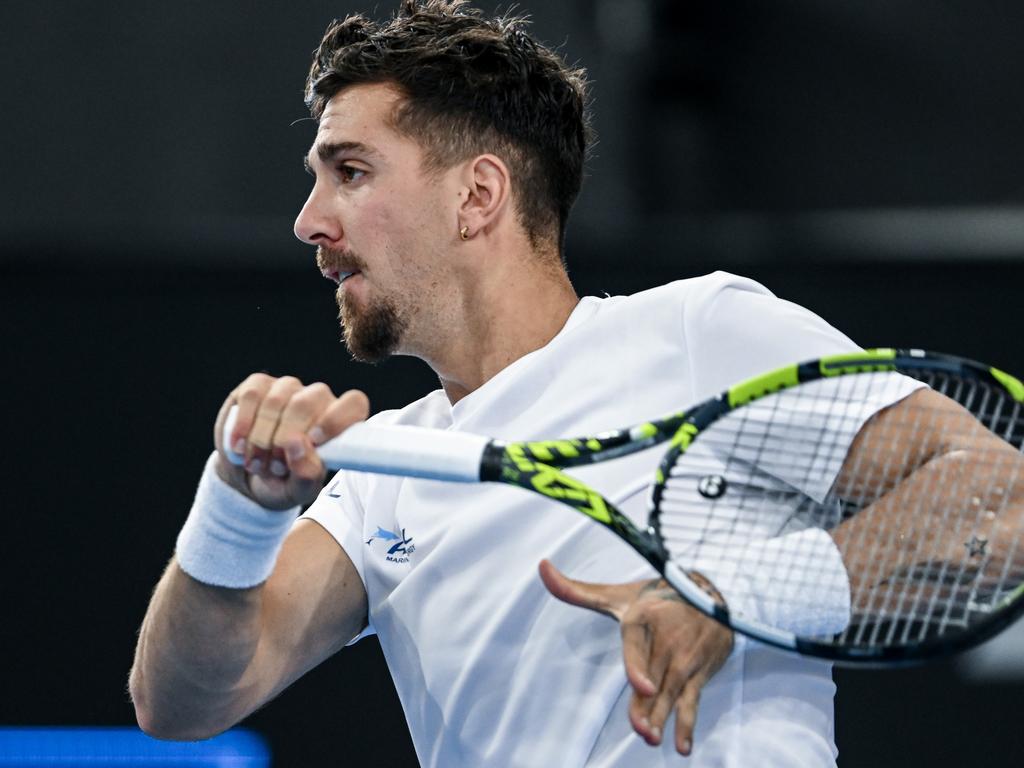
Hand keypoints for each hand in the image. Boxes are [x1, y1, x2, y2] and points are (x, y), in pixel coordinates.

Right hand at [213, 373, 369, 509]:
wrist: (250, 477)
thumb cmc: (286, 480)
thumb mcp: (300, 489)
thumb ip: (306, 473)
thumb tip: (297, 445)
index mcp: (339, 422)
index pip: (353, 403)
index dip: (336, 419)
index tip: (315, 440)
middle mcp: (317, 399)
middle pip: (306, 403)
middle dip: (284, 440)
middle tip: (276, 467)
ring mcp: (288, 388)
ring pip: (276, 401)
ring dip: (261, 439)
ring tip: (258, 464)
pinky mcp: (258, 385)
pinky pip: (252, 396)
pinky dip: (243, 425)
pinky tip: (239, 446)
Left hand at [538, 560, 732, 755]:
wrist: (708, 595)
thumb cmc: (654, 597)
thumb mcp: (618, 595)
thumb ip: (577, 591)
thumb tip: (542, 567)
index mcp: (642, 618)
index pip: (638, 645)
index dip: (639, 666)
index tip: (643, 686)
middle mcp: (667, 638)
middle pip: (653, 678)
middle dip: (648, 705)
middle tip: (641, 730)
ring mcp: (685, 658)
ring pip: (670, 693)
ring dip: (663, 718)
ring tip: (652, 739)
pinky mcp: (699, 672)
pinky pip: (692, 701)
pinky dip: (687, 724)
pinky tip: (681, 747)